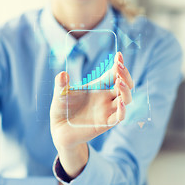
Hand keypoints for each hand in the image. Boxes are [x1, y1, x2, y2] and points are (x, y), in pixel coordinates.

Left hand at [50, 52, 132, 177]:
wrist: (59, 129)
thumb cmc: (61, 109)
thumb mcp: (60, 94)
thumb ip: (61, 84)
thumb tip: (62, 74)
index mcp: (98, 88)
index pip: (113, 74)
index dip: (119, 65)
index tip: (119, 55)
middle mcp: (105, 98)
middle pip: (124, 85)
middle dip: (125, 75)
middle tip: (120, 67)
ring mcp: (107, 111)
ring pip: (125, 99)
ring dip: (126, 90)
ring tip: (119, 82)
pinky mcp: (104, 124)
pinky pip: (118, 117)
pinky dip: (122, 110)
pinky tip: (120, 102)